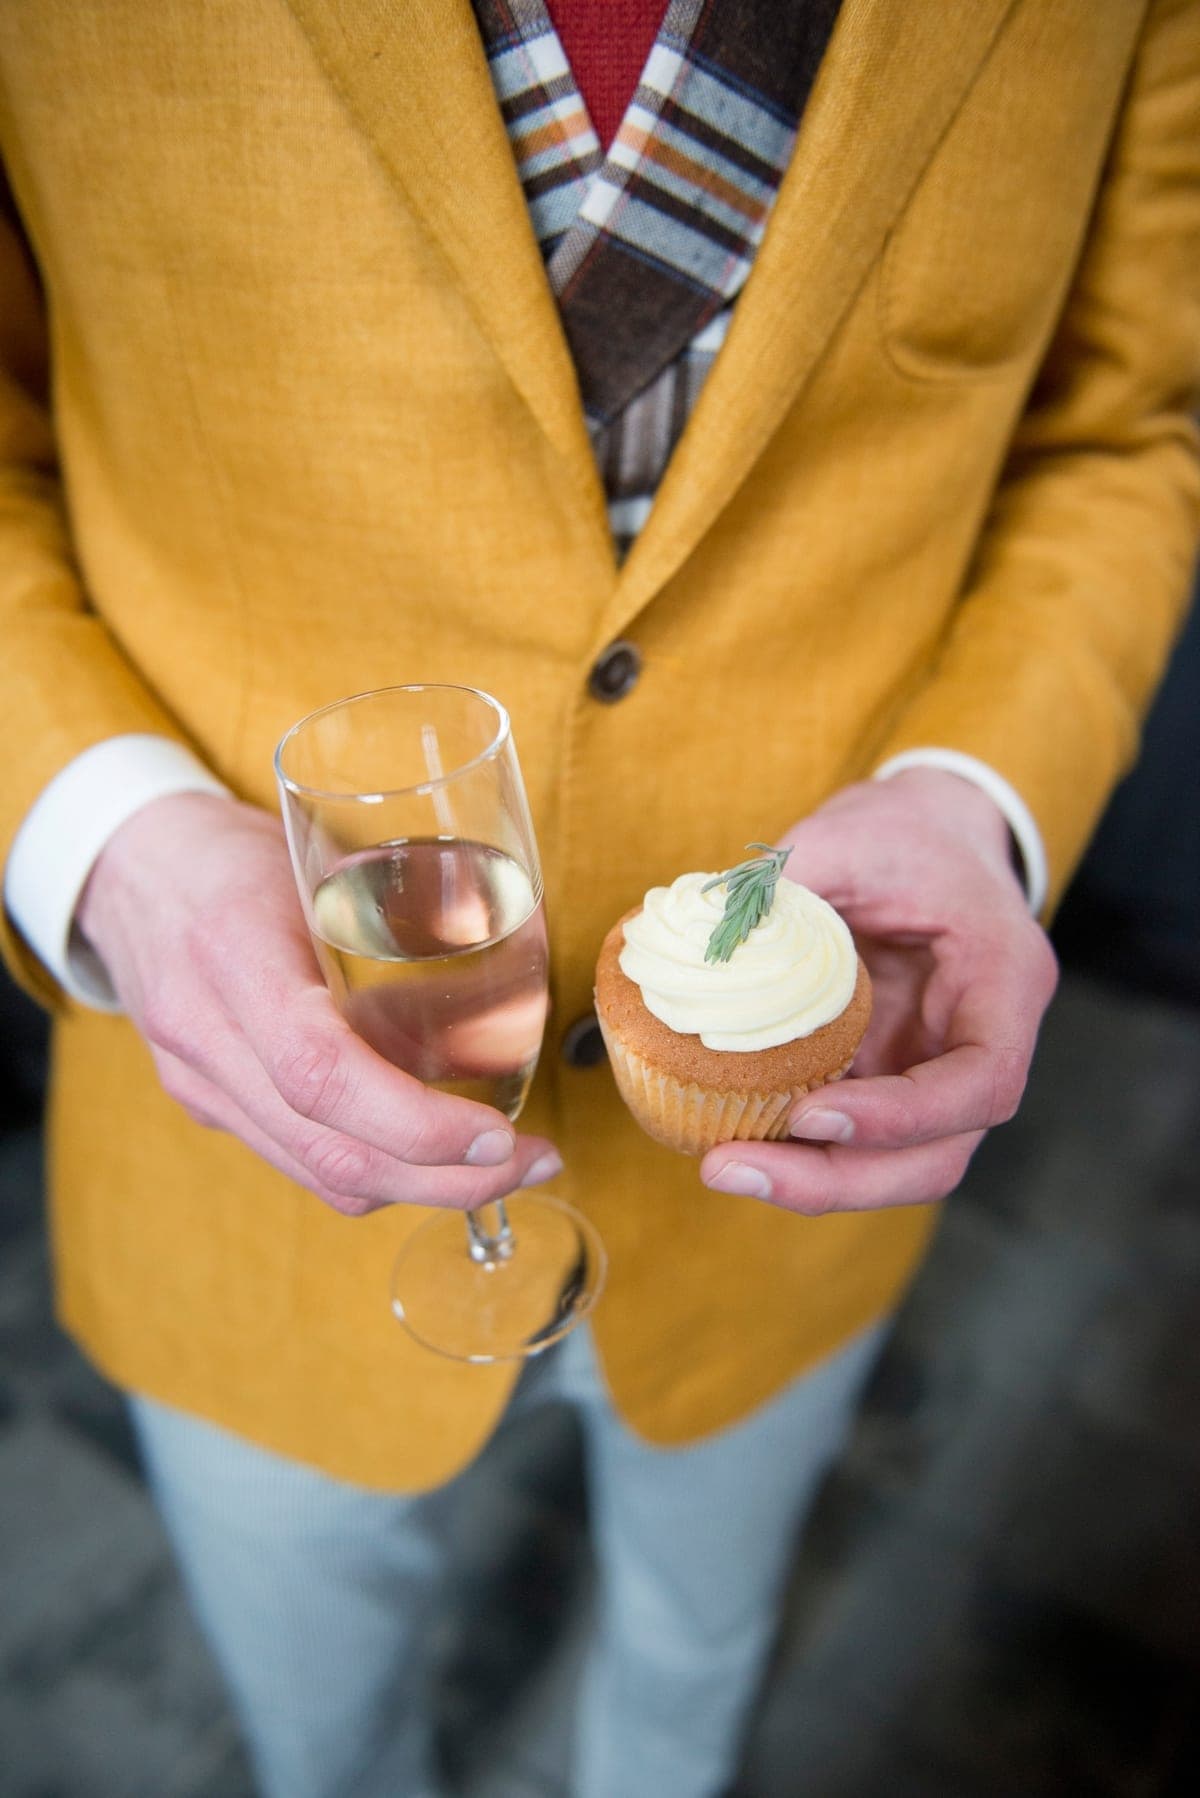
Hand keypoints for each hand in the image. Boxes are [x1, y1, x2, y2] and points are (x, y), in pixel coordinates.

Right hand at [75, 792, 561, 1216]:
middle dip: (447, 1179)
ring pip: (318, 1173)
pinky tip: (432, 1152)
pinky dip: (376, 1167)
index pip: (320, 1074)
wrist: (128, 866)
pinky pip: (298, 1160)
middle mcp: (205, 1036)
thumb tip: (510, 966)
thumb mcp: (315, 859)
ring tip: (502, 1165)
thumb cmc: (233, 851)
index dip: (417, 1122)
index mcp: (234, 955)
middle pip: (329, 1150)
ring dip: (422, 1187)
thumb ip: (395, 914)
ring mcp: (198, 1081)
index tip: (499, 1133)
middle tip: (529, 1161)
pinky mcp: (206, 1102)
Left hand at [700, 770, 1057, 1213]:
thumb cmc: (903, 831)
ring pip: (898, 1167)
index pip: (982, 1081)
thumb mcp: (850, 832)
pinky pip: (856, 1140)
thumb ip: (787, 881)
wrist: (928, 835)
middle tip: (731, 1169)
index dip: (902, 1117)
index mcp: (1005, 980)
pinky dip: (798, 1152)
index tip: (811, 1114)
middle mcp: (985, 1044)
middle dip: (836, 1179)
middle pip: (938, 1155)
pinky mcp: (892, 1083)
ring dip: (813, 1180)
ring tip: (721, 1166)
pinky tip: (729, 1141)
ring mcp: (938, 1075)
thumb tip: (698, 934)